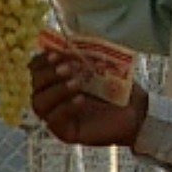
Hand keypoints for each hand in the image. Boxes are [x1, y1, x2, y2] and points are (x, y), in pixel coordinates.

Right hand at [29, 49, 145, 148]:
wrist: (136, 111)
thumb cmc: (116, 88)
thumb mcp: (98, 65)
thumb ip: (80, 54)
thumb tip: (63, 40)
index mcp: (56, 79)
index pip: (35, 70)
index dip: (41, 61)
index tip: (55, 54)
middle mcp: (53, 97)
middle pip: (34, 86)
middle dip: (48, 74)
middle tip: (68, 67)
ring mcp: (57, 116)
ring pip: (39, 103)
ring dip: (56, 90)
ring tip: (76, 83)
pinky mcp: (64, 132)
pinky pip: (53, 121)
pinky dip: (65, 108)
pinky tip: (80, 100)